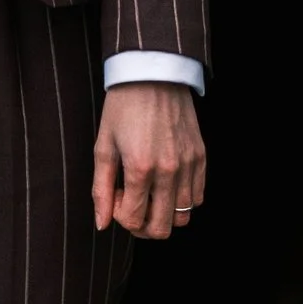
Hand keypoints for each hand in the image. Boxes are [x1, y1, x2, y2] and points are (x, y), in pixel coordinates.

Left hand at [92, 83, 205, 238]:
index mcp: (140, 168)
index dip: (120, 216)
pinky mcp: (201, 157)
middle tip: (132, 203)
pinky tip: (165, 184)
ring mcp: (188, 165)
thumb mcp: (103, 147)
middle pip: (161, 228)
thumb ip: (101, 189)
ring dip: (163, 214)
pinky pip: (198, 198)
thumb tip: (102, 224)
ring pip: (182, 217)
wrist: (153, 74)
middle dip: (142, 225)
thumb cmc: (123, 108)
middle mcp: (169, 171)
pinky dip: (182, 200)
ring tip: (149, 193)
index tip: (116, 196)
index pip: (133, 220)